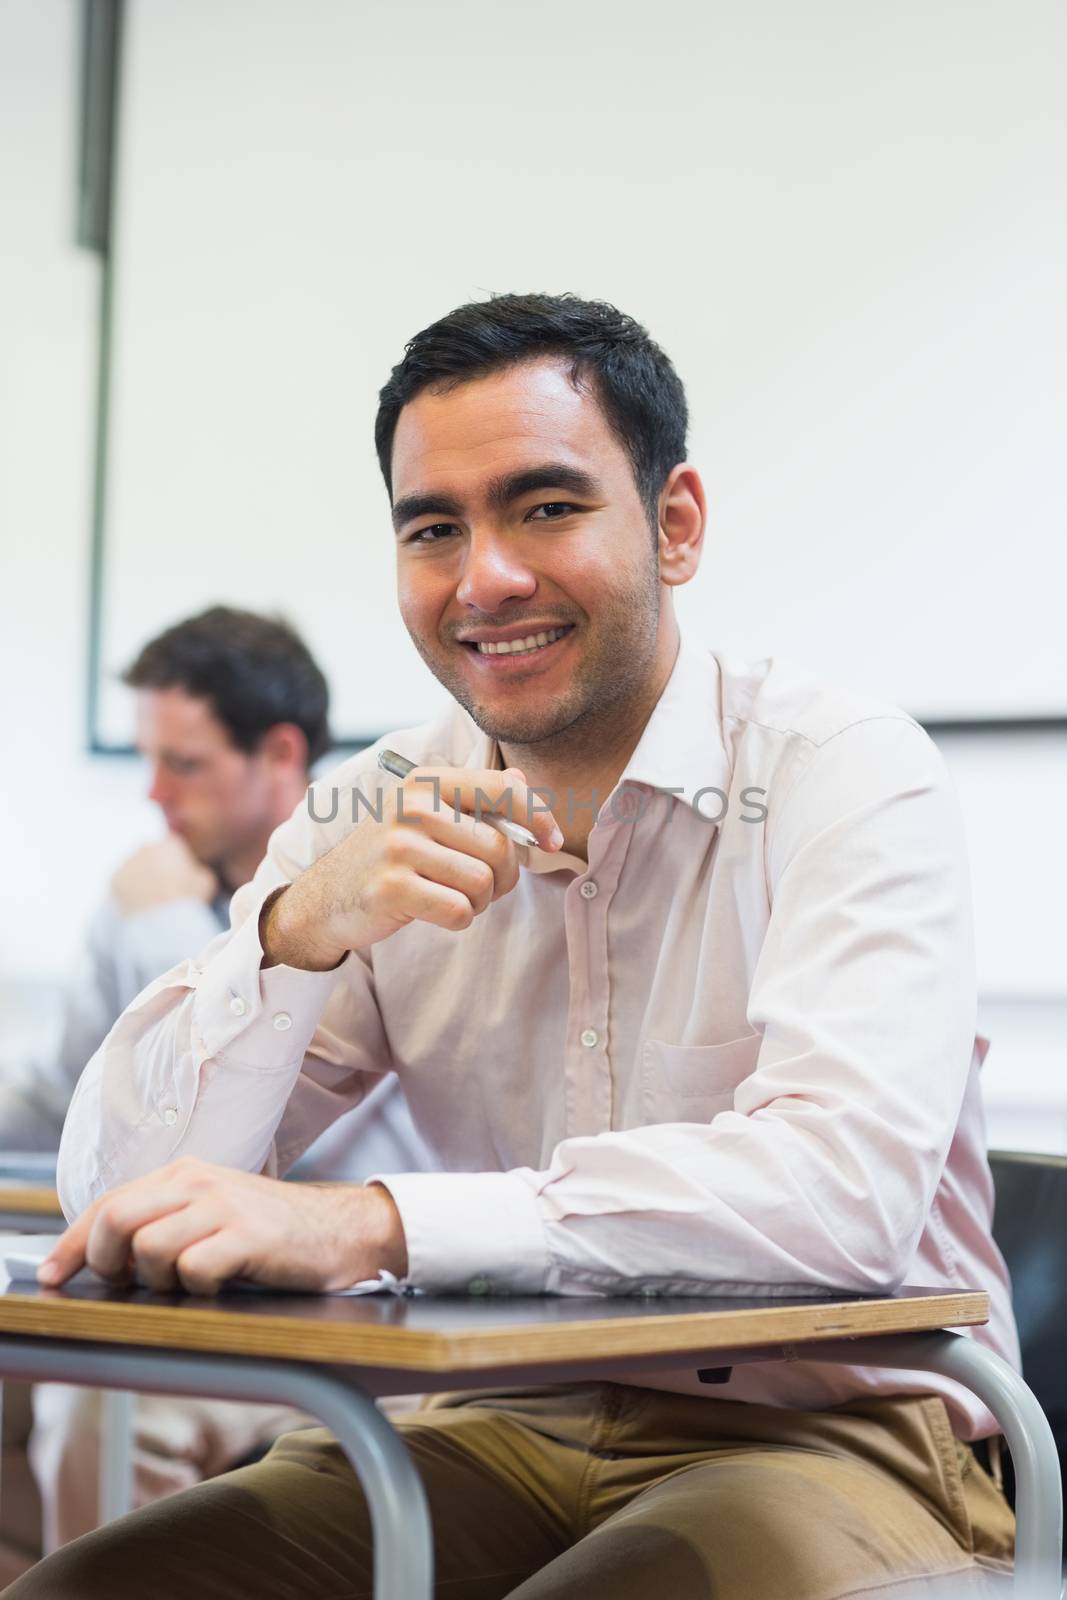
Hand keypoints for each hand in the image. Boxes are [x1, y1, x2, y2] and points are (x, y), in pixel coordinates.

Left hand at [37, 1159, 407, 1295]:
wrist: (342, 1230)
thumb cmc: (272, 1231)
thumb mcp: (212, 1213)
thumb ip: (164, 1222)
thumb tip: (105, 1258)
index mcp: (183, 1174)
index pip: (106, 1203)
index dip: (71, 1244)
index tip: (51, 1276)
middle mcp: (198, 1182)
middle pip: (116, 1220)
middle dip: (106, 1263)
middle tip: (128, 1284)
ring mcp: (224, 1207)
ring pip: (149, 1249)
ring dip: (158, 1282)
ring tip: (189, 1283)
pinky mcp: (249, 1236)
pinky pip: (194, 1270)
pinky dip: (197, 1288)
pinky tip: (221, 1284)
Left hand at [111, 835, 217, 917]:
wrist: (160, 921)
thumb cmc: (187, 900)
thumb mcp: (206, 882)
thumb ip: (198, 871)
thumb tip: (194, 873)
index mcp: (170, 845)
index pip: (174, 848)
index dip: (178, 864)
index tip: (180, 880)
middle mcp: (146, 848)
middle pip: (151, 856)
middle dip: (156, 868)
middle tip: (164, 892)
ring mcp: (127, 862)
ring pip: (135, 869)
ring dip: (141, 880)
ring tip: (151, 902)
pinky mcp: (114, 879)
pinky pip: (122, 884)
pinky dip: (128, 892)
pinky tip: (139, 906)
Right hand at [262, 765, 562, 970]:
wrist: (322, 901)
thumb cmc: (387, 859)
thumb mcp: (423, 818)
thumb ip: (472, 800)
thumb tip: (522, 782)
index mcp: (425, 782)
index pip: (502, 788)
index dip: (537, 816)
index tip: (550, 841)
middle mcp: (412, 806)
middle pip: (499, 847)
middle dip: (503, 877)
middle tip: (479, 887)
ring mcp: (399, 846)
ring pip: (483, 882)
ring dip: (478, 902)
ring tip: (449, 896)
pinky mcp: (392, 887)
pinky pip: (459, 911)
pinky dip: (458, 920)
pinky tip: (433, 912)